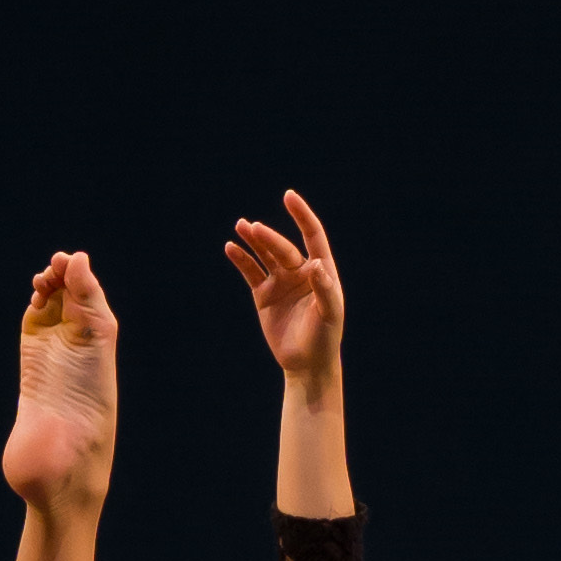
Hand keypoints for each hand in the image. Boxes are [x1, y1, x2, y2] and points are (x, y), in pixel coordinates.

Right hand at [223, 189, 345, 387]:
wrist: (306, 364)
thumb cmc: (324, 338)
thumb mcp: (330, 314)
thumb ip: (324, 289)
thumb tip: (316, 263)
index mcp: (322, 271)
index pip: (312, 236)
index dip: (302, 216)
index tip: (289, 196)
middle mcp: (301, 272)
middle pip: (283, 248)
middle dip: (268, 238)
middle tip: (252, 228)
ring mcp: (281, 282)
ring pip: (264, 255)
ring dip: (253, 241)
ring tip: (240, 227)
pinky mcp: (264, 295)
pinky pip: (250, 272)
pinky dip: (241, 260)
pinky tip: (231, 248)